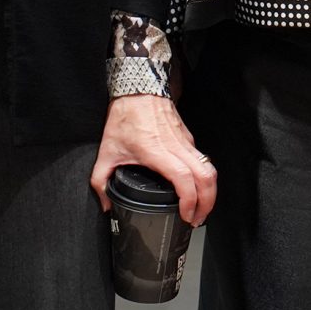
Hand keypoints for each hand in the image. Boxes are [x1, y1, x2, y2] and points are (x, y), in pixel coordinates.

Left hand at [91, 96, 217, 224]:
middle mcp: (176, 147)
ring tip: (201, 208)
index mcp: (157, 152)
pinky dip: (204, 177)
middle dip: (207, 203)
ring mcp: (186, 142)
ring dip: (210, 191)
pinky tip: (195, 187)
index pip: (183, 179)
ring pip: (209, 168)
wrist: (139, 90)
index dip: (190, 201)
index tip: (187, 215)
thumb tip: (106, 204)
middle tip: (198, 219)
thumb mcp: (106, 152)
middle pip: (206, 177)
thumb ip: (100, 182)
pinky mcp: (189, 138)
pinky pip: (203, 160)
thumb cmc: (125, 117)